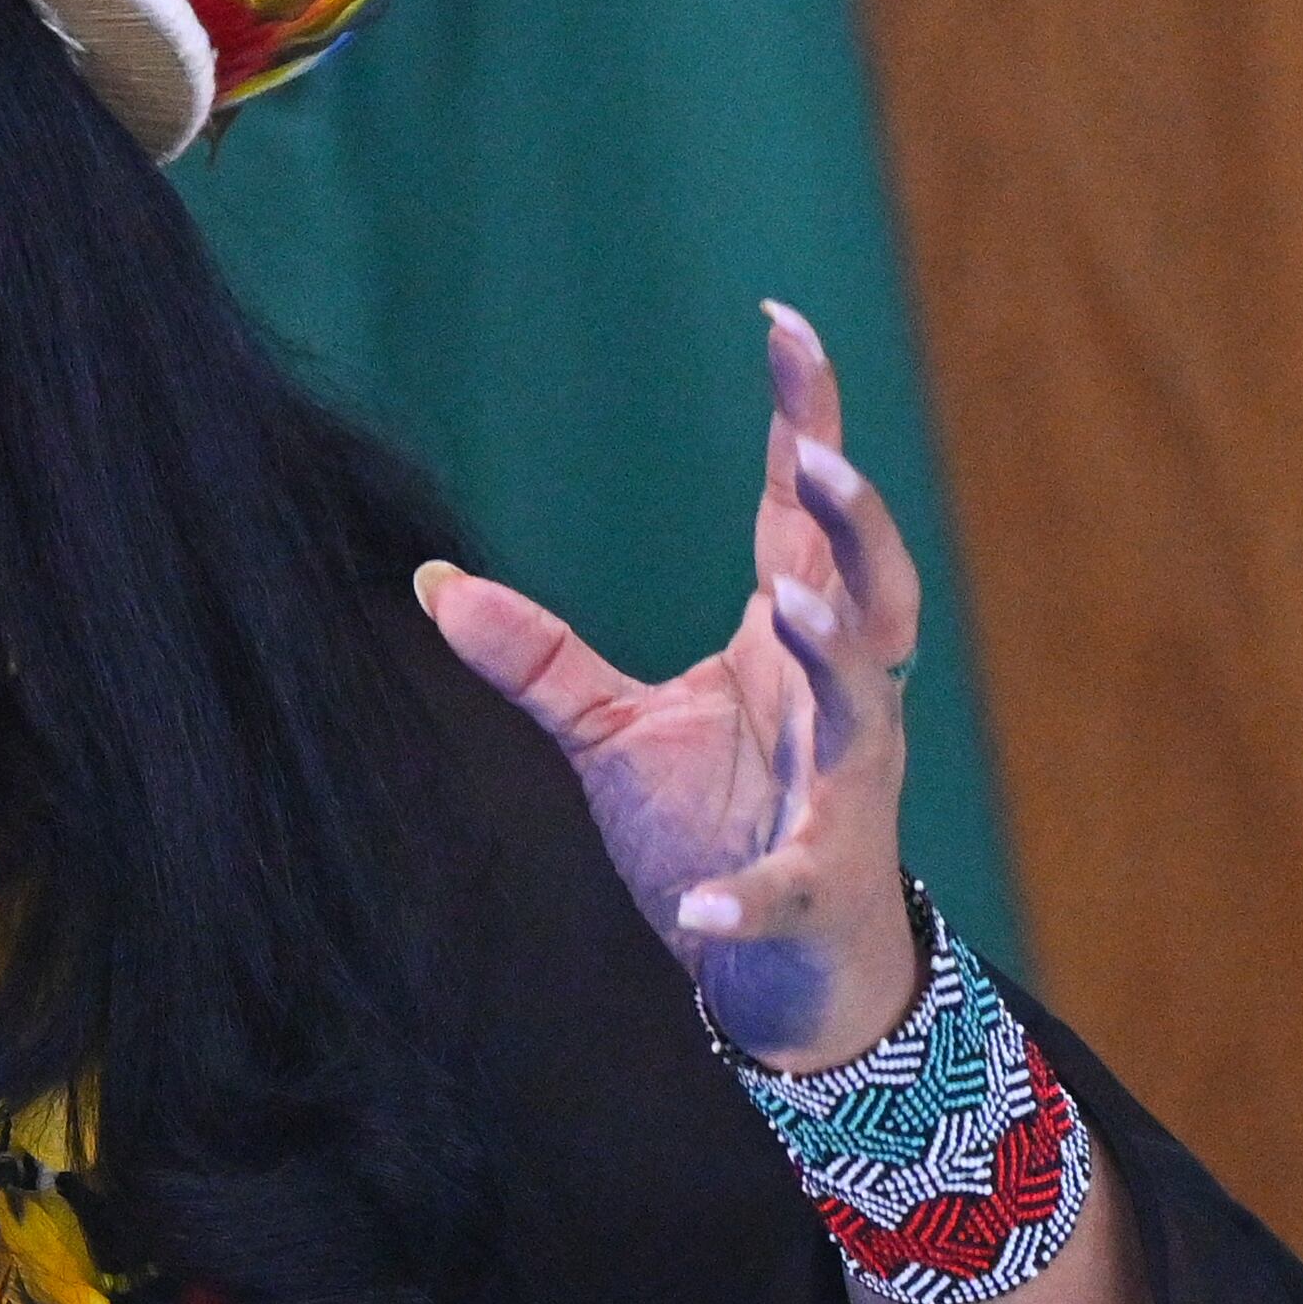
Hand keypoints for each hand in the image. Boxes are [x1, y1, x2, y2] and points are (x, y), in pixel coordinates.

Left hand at [418, 304, 925, 1071]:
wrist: (793, 979)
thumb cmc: (722, 833)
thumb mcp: (614, 733)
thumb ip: (540, 659)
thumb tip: (432, 583)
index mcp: (792, 648)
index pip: (803, 517)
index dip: (806, 422)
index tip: (785, 323)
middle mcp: (840, 707)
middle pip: (870, 590)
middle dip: (855, 523)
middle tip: (820, 456)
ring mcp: (842, 798)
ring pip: (862, 710)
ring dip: (831, 655)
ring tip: (789, 607)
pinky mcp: (819, 894)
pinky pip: (790, 888)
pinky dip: (750, 896)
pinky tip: (701, 913)